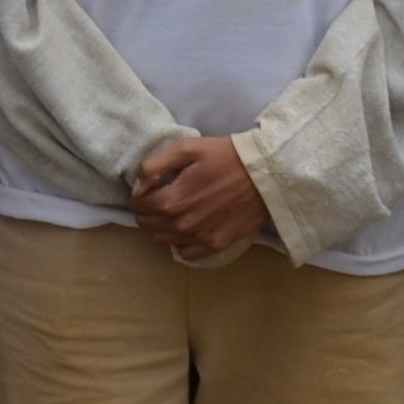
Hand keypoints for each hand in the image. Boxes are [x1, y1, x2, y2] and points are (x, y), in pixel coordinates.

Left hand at [130, 134, 269, 260]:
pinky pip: (186, 254)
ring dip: (162, 227)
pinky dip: (182, 244)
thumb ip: (154, 166)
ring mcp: (199, 238)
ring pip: (164, 240)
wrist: (265, 174)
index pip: (137, 206)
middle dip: (148, 211)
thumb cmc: (225, 156)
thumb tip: (138, 187)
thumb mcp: (186, 148)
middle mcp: (181, 225)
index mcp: (171, 200)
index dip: (139, 195)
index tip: (150, 187)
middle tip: (161, 197)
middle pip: (147, 225)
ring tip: (175, 211)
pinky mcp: (216, 245)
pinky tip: (189, 229)